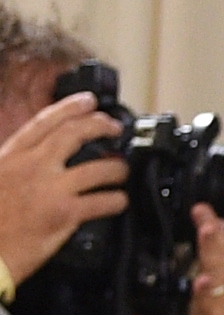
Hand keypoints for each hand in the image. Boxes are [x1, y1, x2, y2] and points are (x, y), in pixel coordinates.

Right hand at [0, 92, 125, 283]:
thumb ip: (16, 166)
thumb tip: (39, 159)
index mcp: (10, 157)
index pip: (44, 122)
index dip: (70, 107)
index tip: (89, 101)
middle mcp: (31, 167)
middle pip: (75, 134)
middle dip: (101, 126)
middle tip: (115, 128)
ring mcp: (49, 189)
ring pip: (98, 168)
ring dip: (117, 169)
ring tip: (122, 171)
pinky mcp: (64, 214)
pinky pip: (103, 201)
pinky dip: (117, 200)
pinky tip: (119, 201)